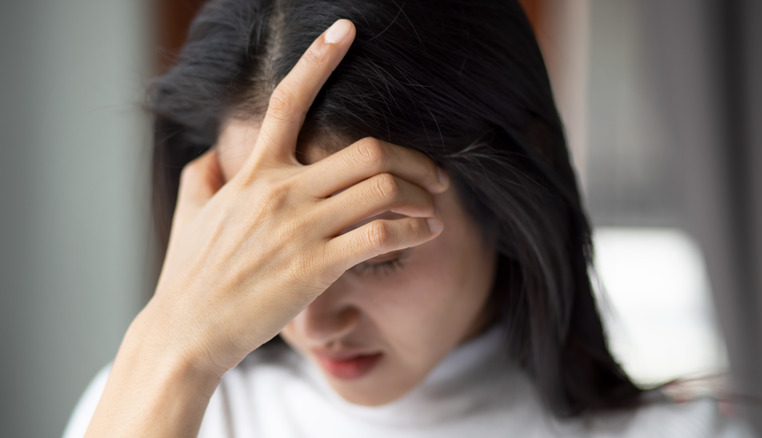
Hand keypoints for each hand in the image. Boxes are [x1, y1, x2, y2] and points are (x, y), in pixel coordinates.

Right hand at [138, 19, 449, 375]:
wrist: (187, 332)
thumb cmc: (190, 276)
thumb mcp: (189, 213)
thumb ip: (203, 175)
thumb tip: (213, 155)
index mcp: (253, 172)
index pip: (287, 100)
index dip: (319, 59)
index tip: (346, 31)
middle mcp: (280, 190)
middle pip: (366, 150)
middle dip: (413, 158)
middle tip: (434, 175)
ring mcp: (299, 228)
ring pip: (382, 188)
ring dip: (421, 194)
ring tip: (433, 207)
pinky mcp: (315, 267)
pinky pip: (381, 235)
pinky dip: (414, 230)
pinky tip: (426, 234)